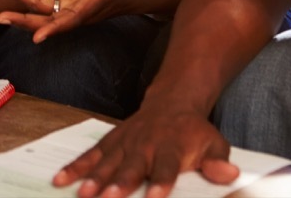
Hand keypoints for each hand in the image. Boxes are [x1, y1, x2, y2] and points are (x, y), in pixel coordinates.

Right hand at [55, 104, 237, 197]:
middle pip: (132, 167)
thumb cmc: (193, 132)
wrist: (173, 102)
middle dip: (120, 183)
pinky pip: (90, 155)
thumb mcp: (213, 143)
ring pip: (108, 162)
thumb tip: (231, 175)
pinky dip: (75, 167)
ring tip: (84, 194)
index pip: (167, 167)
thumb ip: (218, 161)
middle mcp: (146, 145)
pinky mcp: (110, 142)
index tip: (156, 197)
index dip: (162, 182)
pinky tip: (60, 180)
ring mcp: (125, 143)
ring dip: (95, 179)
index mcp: (172, 148)